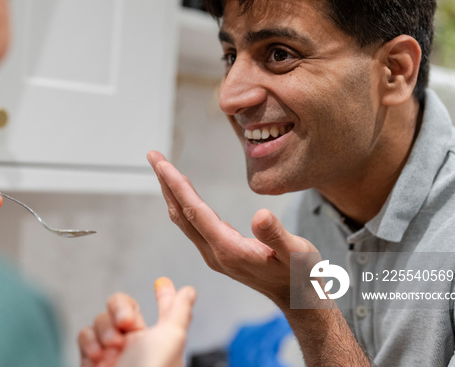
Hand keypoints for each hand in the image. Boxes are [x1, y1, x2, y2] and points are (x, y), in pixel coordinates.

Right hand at [79, 277, 196, 366]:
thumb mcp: (172, 338)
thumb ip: (178, 311)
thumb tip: (190, 290)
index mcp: (157, 339)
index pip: (161, 309)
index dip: (163, 295)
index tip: (163, 283)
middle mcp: (134, 344)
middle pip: (120, 305)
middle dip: (120, 308)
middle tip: (127, 323)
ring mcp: (110, 352)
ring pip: (99, 320)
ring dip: (105, 330)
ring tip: (113, 350)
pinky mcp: (90, 361)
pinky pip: (83, 337)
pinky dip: (89, 344)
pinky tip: (98, 358)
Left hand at [147, 151, 318, 308]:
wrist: (298, 300)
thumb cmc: (300, 274)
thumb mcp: (297, 253)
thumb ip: (277, 235)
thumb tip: (260, 215)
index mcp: (229, 249)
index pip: (194, 211)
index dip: (176, 185)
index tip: (161, 163)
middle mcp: (215, 253)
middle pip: (182, 213)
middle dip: (166, 183)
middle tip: (153, 155)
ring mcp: (215, 254)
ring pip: (185, 219)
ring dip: (172, 192)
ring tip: (163, 168)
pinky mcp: (219, 253)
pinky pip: (193, 224)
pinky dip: (184, 203)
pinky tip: (184, 192)